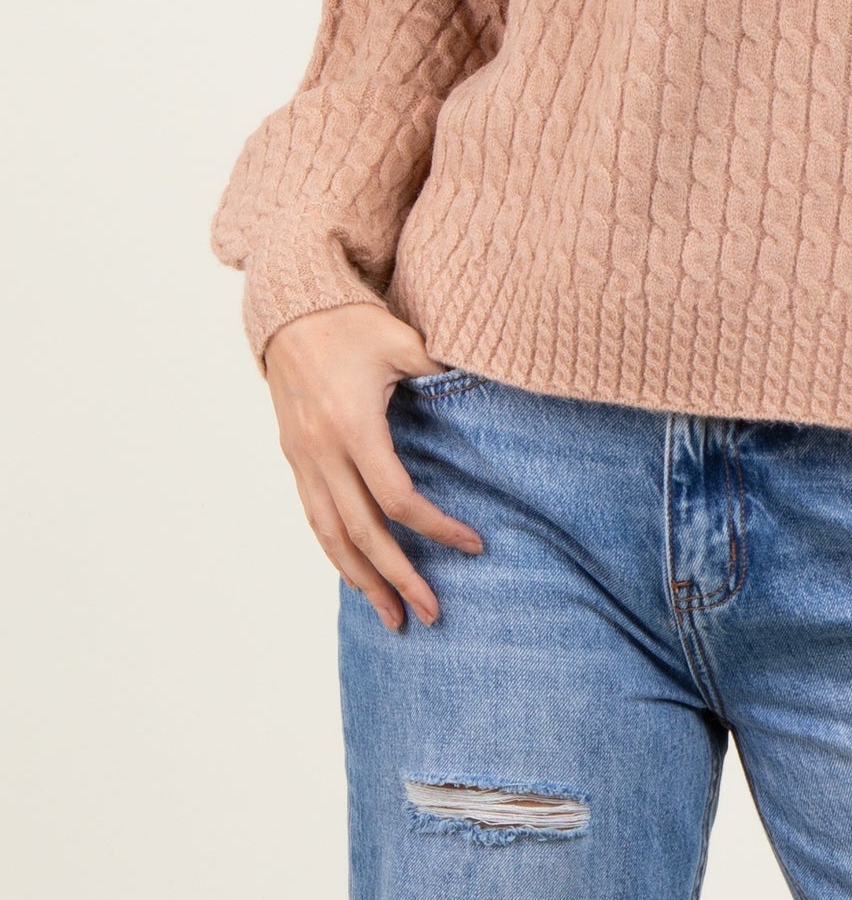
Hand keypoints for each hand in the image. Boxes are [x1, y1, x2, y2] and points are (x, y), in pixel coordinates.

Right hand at [261, 302, 483, 630]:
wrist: (290, 309)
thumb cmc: (352, 322)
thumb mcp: (402, 340)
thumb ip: (439, 372)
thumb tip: (486, 391)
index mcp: (354, 426)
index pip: (398, 498)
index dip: (436, 528)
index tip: (473, 545)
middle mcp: (323, 452)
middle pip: (363, 533)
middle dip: (398, 578)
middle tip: (432, 614)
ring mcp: (304, 459)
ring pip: (330, 537)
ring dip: (361, 581)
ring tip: (392, 618)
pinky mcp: (294, 458)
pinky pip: (314, 517)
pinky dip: (335, 553)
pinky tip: (355, 576)